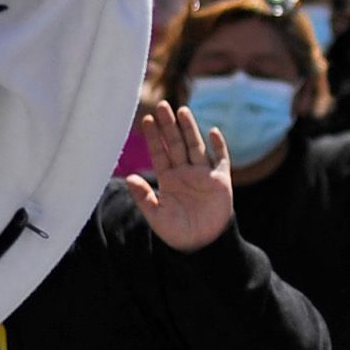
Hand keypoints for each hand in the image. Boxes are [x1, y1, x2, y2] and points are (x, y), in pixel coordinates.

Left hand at [122, 100, 238, 248]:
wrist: (202, 244)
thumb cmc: (177, 232)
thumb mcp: (156, 216)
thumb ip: (144, 197)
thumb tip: (129, 177)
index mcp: (169, 179)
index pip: (160, 152)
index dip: (154, 137)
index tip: (146, 120)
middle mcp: (185, 173)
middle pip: (177, 143)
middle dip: (169, 125)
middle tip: (161, 105)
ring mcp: (203, 175)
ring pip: (196, 146)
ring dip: (190, 129)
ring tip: (182, 110)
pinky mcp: (221, 181)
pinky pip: (221, 159)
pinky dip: (219, 146)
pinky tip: (213, 132)